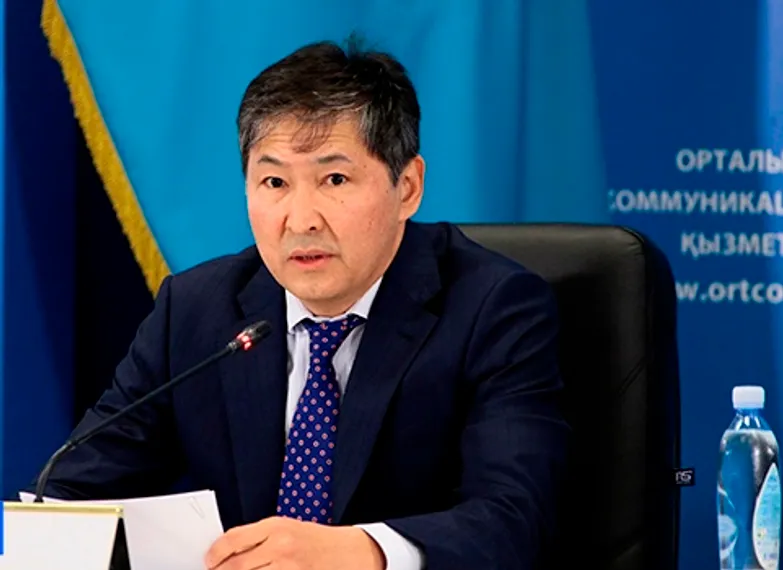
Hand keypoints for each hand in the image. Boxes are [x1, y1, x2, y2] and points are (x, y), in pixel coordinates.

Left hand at [204, 516, 385, 569]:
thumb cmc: (317, 541)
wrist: (352, 553)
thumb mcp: (288, 529)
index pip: (233, 540)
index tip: (208, 561)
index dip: (215, 554)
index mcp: (276, 527)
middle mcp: (280, 546)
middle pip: (236, 566)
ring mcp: (289, 568)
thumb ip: (259, 539)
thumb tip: (227, 554)